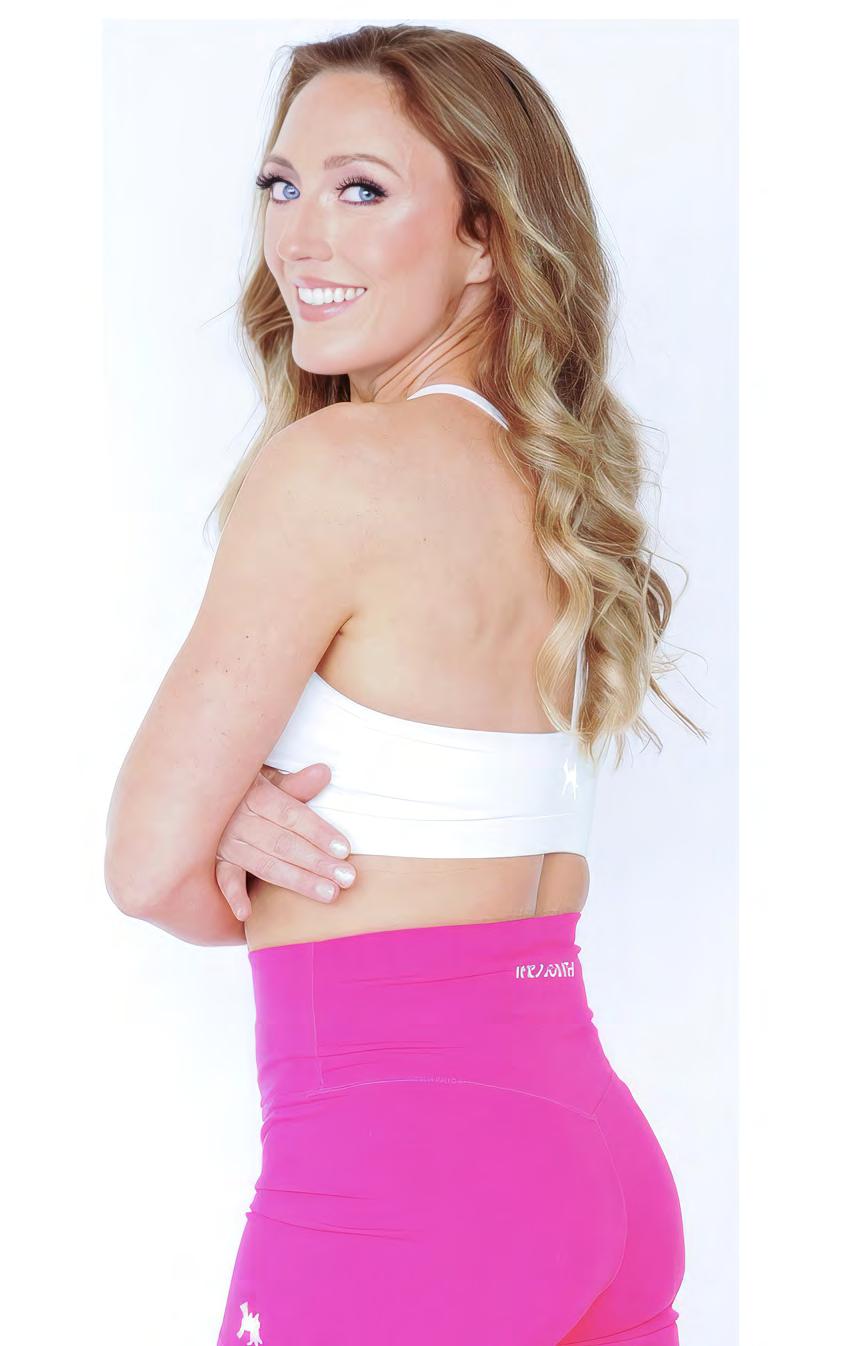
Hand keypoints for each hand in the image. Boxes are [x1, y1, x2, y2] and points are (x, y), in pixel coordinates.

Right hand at [215, 762, 355, 920]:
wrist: (200, 792)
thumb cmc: (242, 788)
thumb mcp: (267, 778)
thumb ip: (295, 783)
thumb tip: (324, 773)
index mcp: (256, 795)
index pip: (293, 816)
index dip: (319, 833)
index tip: (344, 849)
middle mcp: (239, 820)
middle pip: (284, 844)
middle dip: (317, 862)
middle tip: (346, 878)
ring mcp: (226, 843)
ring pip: (265, 864)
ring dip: (297, 881)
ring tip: (328, 893)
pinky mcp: (215, 861)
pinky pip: (224, 880)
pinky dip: (233, 896)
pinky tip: (246, 913)